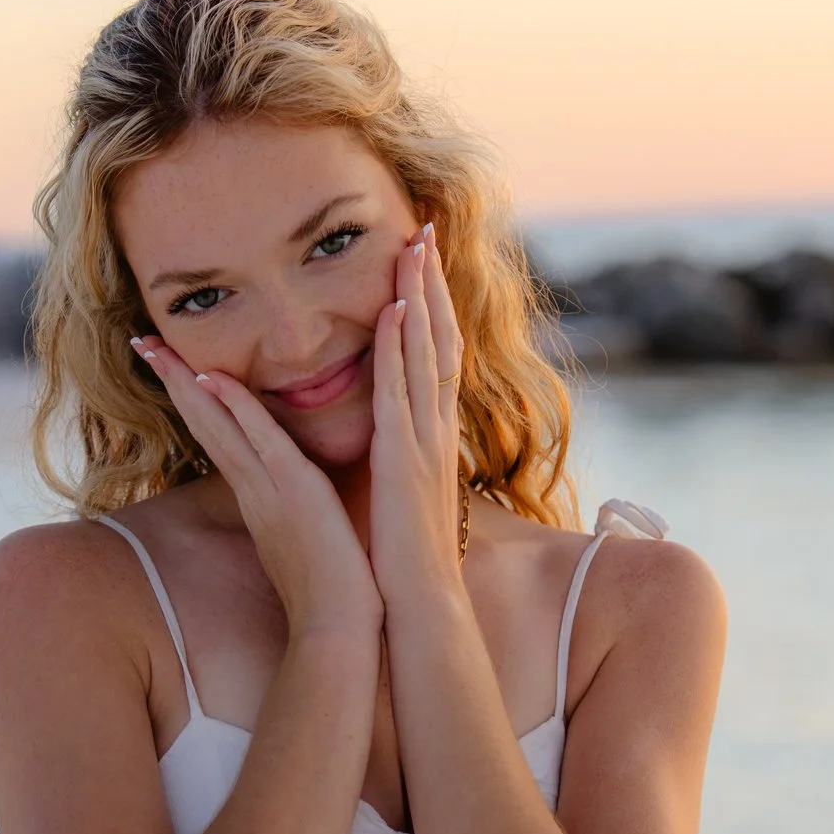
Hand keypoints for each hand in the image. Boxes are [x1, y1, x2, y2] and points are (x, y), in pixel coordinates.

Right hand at [131, 337, 382, 640]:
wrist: (339, 629)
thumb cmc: (332, 590)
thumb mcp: (308, 536)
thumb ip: (298, 509)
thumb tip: (301, 493)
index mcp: (258, 496)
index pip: (219, 435)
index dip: (193, 398)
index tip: (173, 366)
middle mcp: (252, 488)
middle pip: (203, 422)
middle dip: (171, 380)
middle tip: (141, 339)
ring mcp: (267, 488)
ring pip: (217, 424)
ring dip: (185, 382)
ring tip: (154, 345)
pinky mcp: (292, 490)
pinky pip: (257, 439)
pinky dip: (233, 408)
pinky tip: (210, 379)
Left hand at [366, 221, 467, 602]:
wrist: (419, 605)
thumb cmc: (405, 558)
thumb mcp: (404, 490)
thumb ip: (402, 455)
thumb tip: (394, 436)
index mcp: (431, 435)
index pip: (436, 355)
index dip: (432, 306)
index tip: (422, 262)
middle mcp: (435, 429)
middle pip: (439, 339)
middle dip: (431, 283)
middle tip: (423, 228)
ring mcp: (423, 441)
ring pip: (425, 353)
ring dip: (420, 298)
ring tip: (413, 246)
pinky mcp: (403, 459)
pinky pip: (402, 394)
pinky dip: (401, 350)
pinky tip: (396, 311)